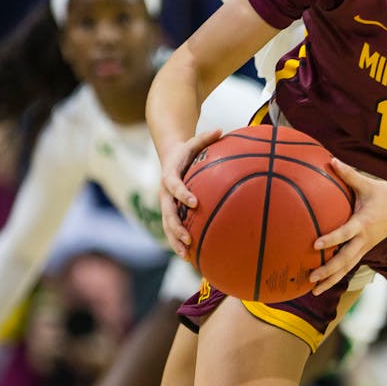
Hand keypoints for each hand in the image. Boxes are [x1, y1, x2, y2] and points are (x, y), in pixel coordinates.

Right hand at [159, 129, 226, 258]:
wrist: (168, 157)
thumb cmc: (186, 150)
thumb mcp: (194, 141)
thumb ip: (206, 137)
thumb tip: (222, 129)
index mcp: (170, 175)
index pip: (174, 185)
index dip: (182, 194)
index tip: (194, 202)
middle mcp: (164, 192)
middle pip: (167, 212)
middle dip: (176, 227)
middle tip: (189, 238)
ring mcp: (165, 204)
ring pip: (167, 226)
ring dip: (175, 241)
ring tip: (187, 255)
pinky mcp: (169, 211)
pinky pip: (172, 229)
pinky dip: (178, 242)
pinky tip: (190, 256)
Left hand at [308, 160, 386, 295]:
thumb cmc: (386, 193)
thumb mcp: (368, 183)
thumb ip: (348, 174)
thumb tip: (331, 160)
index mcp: (364, 223)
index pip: (345, 233)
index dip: (331, 239)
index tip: (315, 245)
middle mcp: (365, 239)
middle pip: (346, 260)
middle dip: (328, 271)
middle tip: (311, 278)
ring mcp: (366, 247)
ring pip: (347, 267)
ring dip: (331, 279)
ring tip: (314, 291)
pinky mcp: (366, 249)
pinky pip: (351, 265)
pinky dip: (338, 274)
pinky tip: (325, 282)